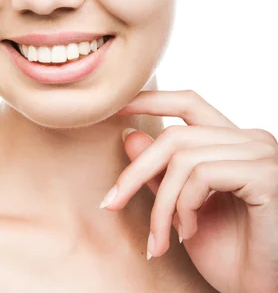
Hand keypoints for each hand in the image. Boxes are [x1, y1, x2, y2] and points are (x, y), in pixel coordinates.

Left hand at [99, 89, 277, 292]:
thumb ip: (160, 172)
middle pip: (175, 135)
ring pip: (183, 158)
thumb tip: (128, 134)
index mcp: (232, 141)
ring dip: (162, 204)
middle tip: (111, 203)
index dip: (151, 100)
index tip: (116, 106)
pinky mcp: (266, 175)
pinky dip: (184, 206)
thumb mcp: (181, 208)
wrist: (258, 291)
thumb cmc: (227, 253)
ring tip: (162, 238)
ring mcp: (261, 154)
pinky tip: (189, 233)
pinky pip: (202, 175)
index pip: (189, 103)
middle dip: (137, 170)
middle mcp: (250, 139)